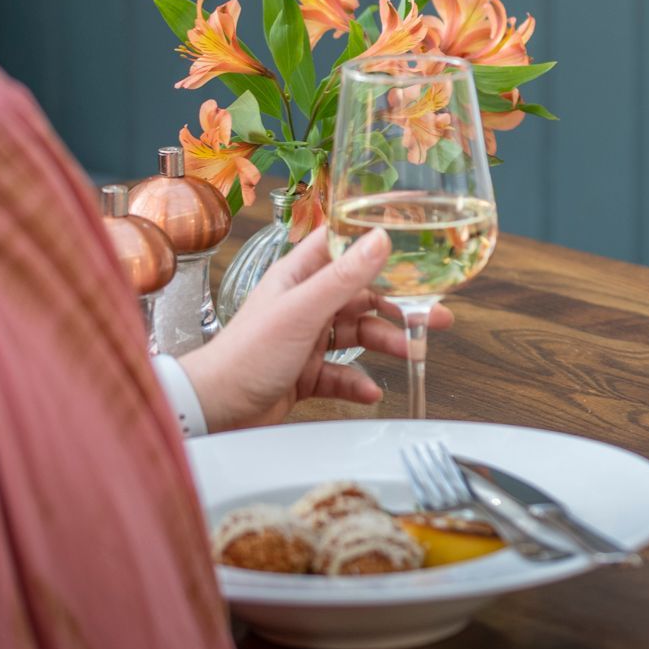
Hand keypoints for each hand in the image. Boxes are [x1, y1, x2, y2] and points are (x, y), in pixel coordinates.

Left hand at [177, 226, 456, 431]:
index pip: (342, 246)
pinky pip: (342, 372)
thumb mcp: (303, 311)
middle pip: (361, 295)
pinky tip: (371, 390)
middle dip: (399, 304)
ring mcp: (306, 338)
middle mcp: (305, 303)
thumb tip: (381, 239)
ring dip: (386, 342)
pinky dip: (359, 381)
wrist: (215, 408)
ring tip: (412, 352)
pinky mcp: (305, 372)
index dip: (375, 243)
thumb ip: (344, 277)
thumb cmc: (246, 355)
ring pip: (357, 333)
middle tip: (434, 313)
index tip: (414, 245)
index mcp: (299, 276)